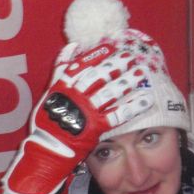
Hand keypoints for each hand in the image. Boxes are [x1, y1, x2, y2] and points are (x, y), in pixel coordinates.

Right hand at [3, 42, 153, 193]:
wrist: (49, 148)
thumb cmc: (48, 120)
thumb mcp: (50, 90)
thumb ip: (61, 68)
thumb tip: (73, 46)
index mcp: (64, 86)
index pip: (83, 65)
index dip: (98, 55)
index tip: (112, 45)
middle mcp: (76, 96)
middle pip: (99, 77)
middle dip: (116, 65)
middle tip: (131, 57)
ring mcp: (87, 111)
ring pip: (110, 93)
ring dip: (127, 83)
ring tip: (141, 74)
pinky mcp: (96, 127)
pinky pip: (117, 114)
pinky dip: (132, 107)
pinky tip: (145, 100)